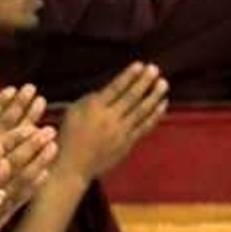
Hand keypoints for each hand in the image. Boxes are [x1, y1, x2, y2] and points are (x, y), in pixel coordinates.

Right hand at [56, 61, 167, 181]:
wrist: (72, 166)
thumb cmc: (67, 136)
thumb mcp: (72, 112)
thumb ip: (90, 100)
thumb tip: (109, 90)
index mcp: (93, 108)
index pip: (115, 88)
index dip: (129, 76)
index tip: (140, 65)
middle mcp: (109, 119)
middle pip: (131, 97)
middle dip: (144, 82)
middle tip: (155, 69)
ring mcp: (120, 132)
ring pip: (142, 111)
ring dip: (154, 96)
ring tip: (163, 83)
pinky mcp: (128, 143)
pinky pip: (145, 126)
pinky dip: (155, 115)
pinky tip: (162, 104)